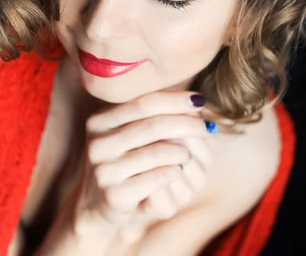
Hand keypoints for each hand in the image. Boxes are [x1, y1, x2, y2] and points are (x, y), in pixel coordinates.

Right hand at [72, 91, 215, 234]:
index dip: (175, 100)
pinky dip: (175, 171)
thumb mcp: (132, 133)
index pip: (144, 103)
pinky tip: (177, 171)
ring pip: (159, 152)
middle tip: (207, 127)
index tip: (200, 100)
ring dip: (183, 152)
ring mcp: (104, 171)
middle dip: (187, 124)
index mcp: (100, 121)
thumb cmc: (125, 161)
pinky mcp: (115, 196)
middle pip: (154, 126)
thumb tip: (195, 103)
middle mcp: (98, 144)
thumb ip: (155, 115)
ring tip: (188, 155)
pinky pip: (158, 177)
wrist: (100, 205)